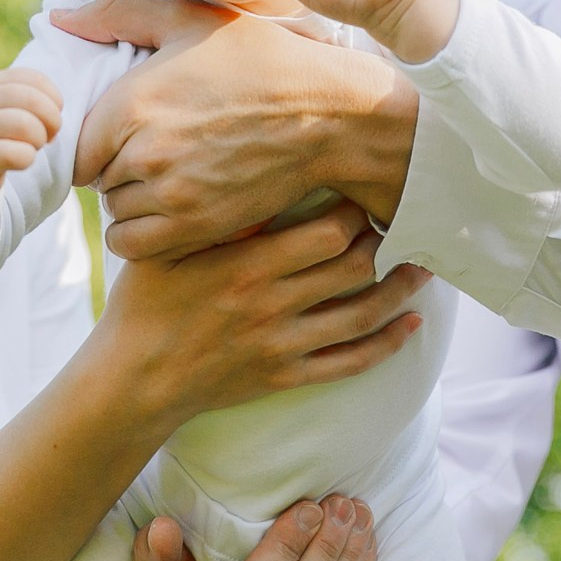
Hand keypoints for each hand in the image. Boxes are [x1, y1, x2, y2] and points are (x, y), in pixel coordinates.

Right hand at [0, 68, 63, 225]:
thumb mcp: (3, 107)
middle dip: (52, 121)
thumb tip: (57, 107)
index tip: (48, 119)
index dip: (54, 100)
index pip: (35, 79)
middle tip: (47, 137)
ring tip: (32, 147)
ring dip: (39, 140)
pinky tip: (19, 161)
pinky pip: (17, 154)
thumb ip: (29, 96)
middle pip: (33, 100)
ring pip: (26, 126)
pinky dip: (28, 159)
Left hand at [50, 0, 419, 259]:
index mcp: (131, 102)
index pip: (74, 144)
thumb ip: (118, 15)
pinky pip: (134, 245)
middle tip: (154, 150)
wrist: (326, 114)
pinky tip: (172, 206)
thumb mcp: (190, 22)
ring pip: (115, 211)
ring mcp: (170, 196)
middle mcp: (143, 153)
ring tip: (169, 176)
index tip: (122, 133)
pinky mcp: (196, 228)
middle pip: (96, 178)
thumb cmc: (259, 60)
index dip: (95, 140)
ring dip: (132, 200)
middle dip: (116, 166)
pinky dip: (143, 232)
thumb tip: (57, 19)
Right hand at [95, 200, 431, 427]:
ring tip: (426, 267)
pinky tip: (412, 326)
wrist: (134, 380)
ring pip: (363, 315)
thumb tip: (256, 179)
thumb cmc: (145, 305)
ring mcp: (284, 344)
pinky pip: (349, 362)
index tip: (365, 192)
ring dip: (401, 289)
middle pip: (354, 266)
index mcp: (247, 267)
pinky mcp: (286, 375)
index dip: (356, 211)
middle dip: (386, 240)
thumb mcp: (166, 250)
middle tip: (403, 219)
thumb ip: (212, 218)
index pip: (327, 232)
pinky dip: (387, 344)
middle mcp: (273, 305)